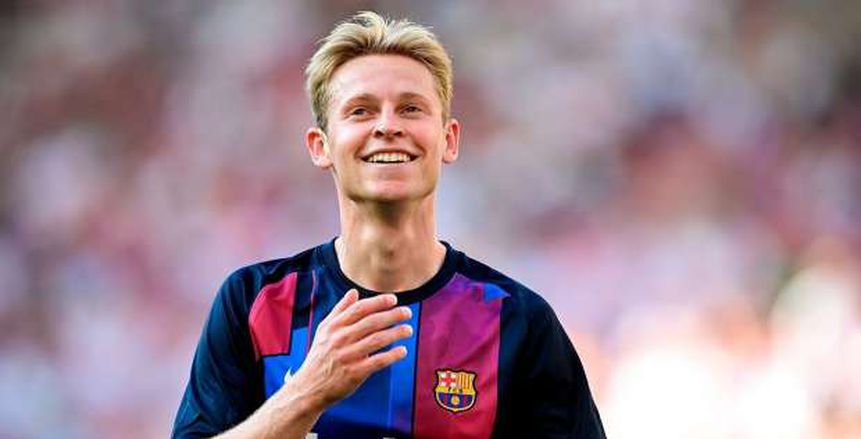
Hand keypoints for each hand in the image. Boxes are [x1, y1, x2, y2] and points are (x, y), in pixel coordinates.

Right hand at [285, 289, 412, 409]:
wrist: (309, 387)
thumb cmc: (320, 356)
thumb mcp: (324, 330)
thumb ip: (339, 310)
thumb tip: (354, 292)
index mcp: (334, 326)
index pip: (360, 309)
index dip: (378, 302)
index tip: (393, 299)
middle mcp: (340, 339)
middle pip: (371, 322)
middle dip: (392, 315)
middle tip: (407, 313)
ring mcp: (348, 356)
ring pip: (377, 340)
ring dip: (396, 333)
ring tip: (408, 330)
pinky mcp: (354, 373)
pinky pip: (377, 361)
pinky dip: (392, 355)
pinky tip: (403, 351)